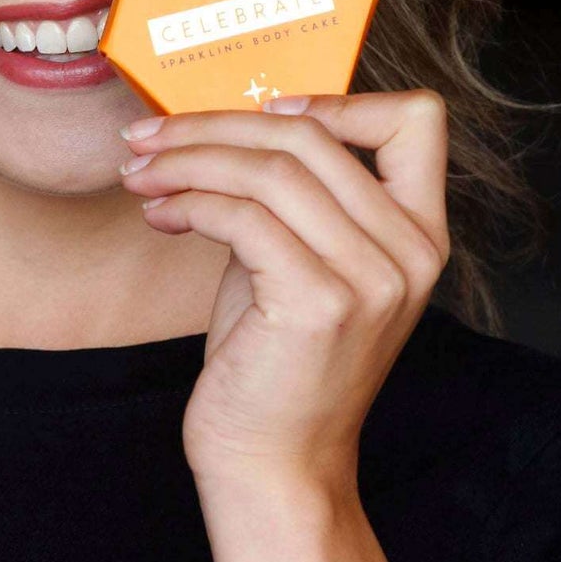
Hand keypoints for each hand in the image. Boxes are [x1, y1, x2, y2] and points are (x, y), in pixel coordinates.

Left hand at [117, 91, 449, 492]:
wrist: (273, 463)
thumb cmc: (277, 354)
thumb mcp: (304, 257)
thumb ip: (294, 193)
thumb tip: (226, 118)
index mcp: (419, 233)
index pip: (417, 121)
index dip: (340, 98)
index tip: (264, 108)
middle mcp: (409, 252)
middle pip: (310, 134)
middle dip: (215, 123)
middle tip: (150, 133)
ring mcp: (371, 279)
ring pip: (269, 169)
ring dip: (187, 158)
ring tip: (140, 170)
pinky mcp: (320, 303)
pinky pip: (241, 216)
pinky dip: (187, 201)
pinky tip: (158, 214)